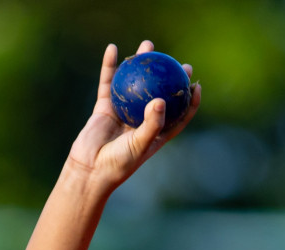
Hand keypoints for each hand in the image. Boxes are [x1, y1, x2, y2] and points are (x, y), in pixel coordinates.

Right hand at [66, 41, 200, 190]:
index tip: (195, 85)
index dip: (189, 101)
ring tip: (147, 46)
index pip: (179, 115)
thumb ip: (151, 123)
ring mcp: (123, 112)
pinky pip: (108, 82)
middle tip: (175, 61)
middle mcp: (142, 120)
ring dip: (140, 64)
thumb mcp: (139, 144)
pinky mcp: (105, 107)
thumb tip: (161, 99)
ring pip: (134, 83)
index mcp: (156, 133)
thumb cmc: (119, 163)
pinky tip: (113, 49)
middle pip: (158, 93)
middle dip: (168, 77)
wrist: (89, 169)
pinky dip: (110, 66)